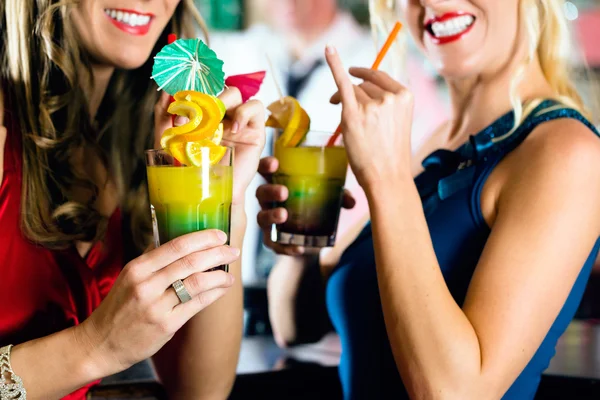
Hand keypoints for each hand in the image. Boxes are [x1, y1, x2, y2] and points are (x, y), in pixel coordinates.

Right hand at [78, 230, 239, 375]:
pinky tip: (222, 289)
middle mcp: (146, 284)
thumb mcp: (129, 277)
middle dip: (217, 253)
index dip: (202, 238)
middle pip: (190, 262)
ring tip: (230, 273)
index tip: (220, 234)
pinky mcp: (166, 325)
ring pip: (197, 282)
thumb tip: (182, 243)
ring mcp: (156, 306)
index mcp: (138, 267)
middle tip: (233, 251)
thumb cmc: (119, 308)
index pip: (176, 245)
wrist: (100, 343)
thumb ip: (154, 261)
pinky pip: (197, 304)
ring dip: (219, 275)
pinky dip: (214, 294)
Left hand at [153, 89, 265, 206]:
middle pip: (216, 88)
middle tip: (189, 119)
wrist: (209, 196)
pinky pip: (256, 108)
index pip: (200, 89)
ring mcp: (238, 122)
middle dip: (201, 99)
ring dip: (221, 101)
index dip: (189, 90)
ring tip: (211, 121)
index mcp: (202, 115)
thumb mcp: (169, 142)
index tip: (176, 103)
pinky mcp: (255, 132)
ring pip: (234, 93)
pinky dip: (244, 112)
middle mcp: (221, 116)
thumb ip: (164, 117)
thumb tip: (163, 91)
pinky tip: (233, 129)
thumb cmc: (190, 172)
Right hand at [256, 156, 355, 255]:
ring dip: (271, 215)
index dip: (266, 165)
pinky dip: (284, 247)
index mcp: (278, 182)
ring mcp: (269, 221)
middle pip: (261, 192)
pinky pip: (273, 244)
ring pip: (262, 217)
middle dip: (270, 191)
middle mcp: (269, 201)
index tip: (275, 163)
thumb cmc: (316, 205)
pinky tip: (297, 248)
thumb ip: (339, 195)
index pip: (265, 170)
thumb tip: (351, 201)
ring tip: (283, 215)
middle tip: (284, 192)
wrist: (313, 237)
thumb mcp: (329, 196)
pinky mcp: (274, 240)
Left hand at [325, 46, 413, 188]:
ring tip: (343, 117)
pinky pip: (342, 84)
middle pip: (364, 85)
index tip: (357, 81)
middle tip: (339, 104)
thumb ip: (385, 105)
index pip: (380, 79)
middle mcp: (389, 97)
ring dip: (342, 98)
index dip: (366, 81)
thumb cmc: (391, 155)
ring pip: (352, 92)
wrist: (388, 177)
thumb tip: (360, 89)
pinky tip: (329, 50)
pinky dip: (334, 64)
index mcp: (405, 96)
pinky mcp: (353, 114)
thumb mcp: (397, 123)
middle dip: (353, 92)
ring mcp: (371, 105)